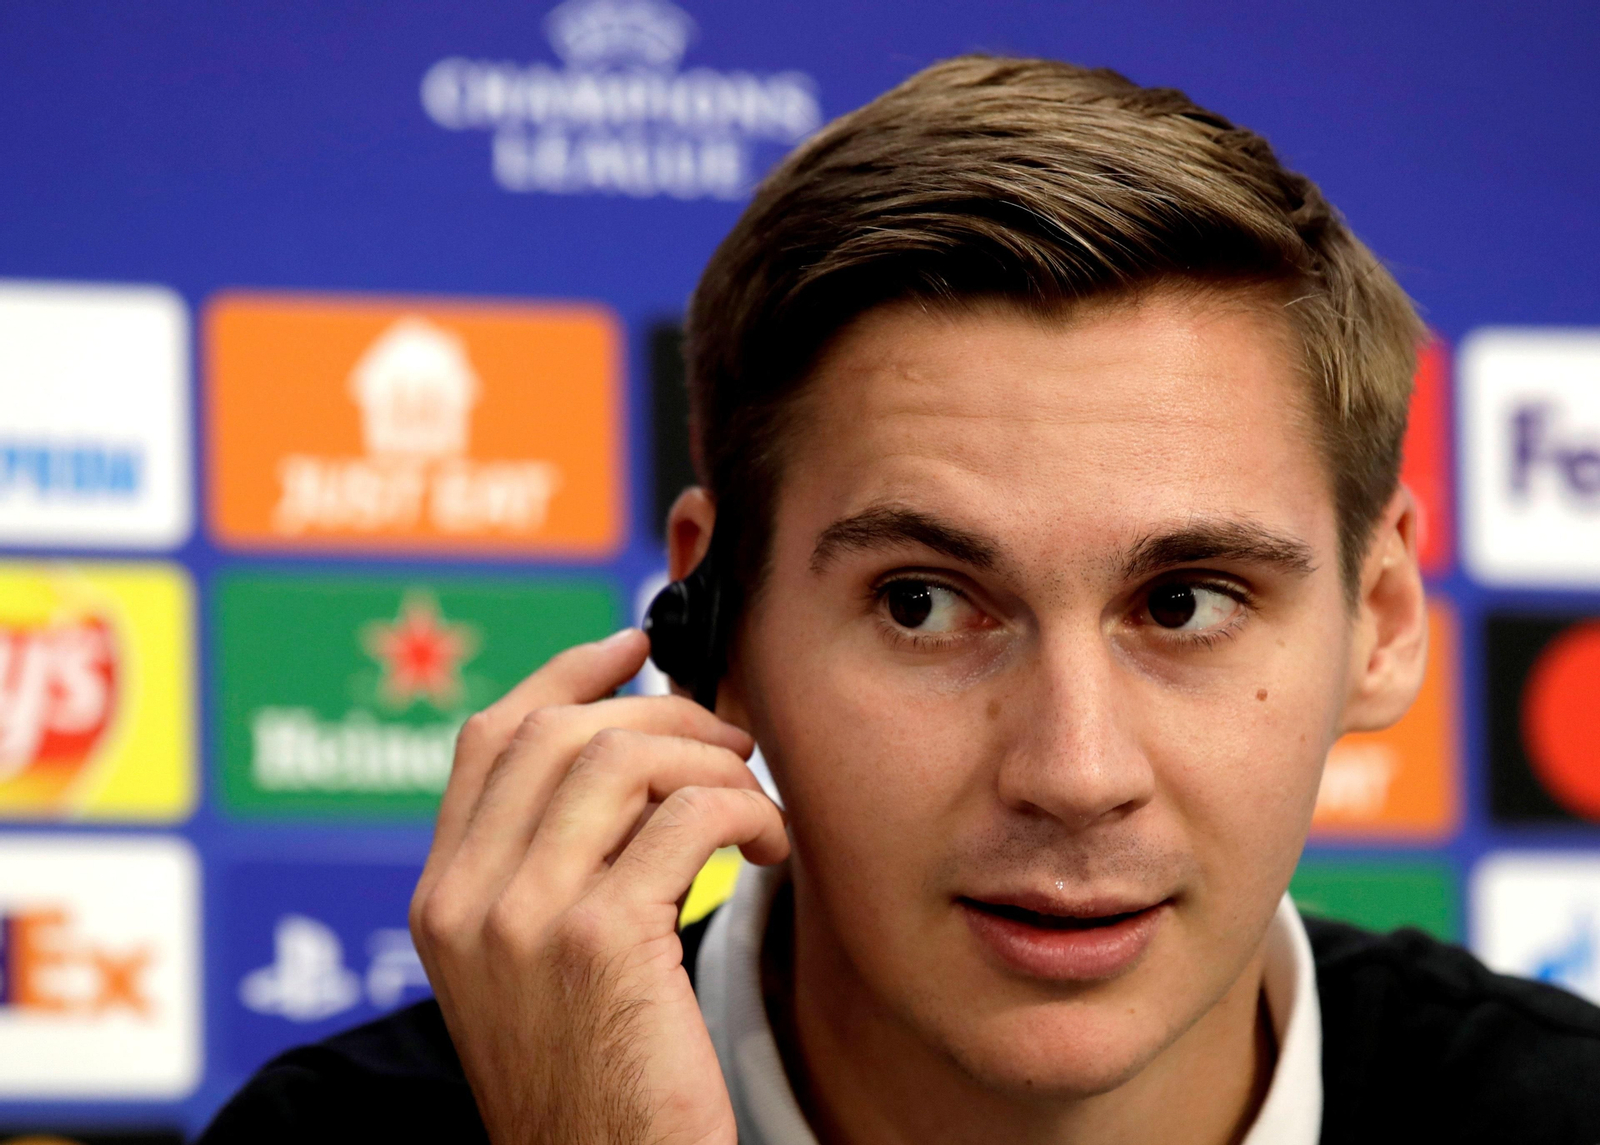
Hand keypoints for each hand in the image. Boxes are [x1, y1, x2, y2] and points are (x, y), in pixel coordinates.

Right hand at [410, 629, 787, 1144]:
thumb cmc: (598, 1077)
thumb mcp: (540, 965)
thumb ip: (554, 864)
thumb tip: (635, 744)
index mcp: (442, 897)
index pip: (489, 737)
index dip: (565, 674)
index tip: (634, 647)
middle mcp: (467, 900)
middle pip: (559, 732)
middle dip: (664, 713)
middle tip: (731, 741)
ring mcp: (525, 919)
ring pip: (625, 760)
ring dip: (713, 762)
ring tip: (755, 803)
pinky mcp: (602, 941)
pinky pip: (689, 817)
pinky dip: (748, 812)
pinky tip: (774, 850)